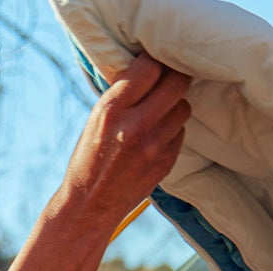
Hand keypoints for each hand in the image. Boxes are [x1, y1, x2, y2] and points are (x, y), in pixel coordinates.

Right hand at [59, 54, 191, 233]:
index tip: (156, 62)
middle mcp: (135, 126)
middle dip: (175, 77)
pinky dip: (171, 131)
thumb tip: (153, 64)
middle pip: (176, 82)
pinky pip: (181, 132)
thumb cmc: (89, 159)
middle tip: (169, 79)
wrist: (89, 207)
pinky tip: (154, 140)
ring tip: (158, 115)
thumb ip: (123, 93)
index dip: (156, 61)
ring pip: (183, 107)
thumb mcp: (96, 120)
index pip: (150, 67)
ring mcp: (153, 146)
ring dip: (174, 106)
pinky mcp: (166, 162)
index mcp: (112, 111)